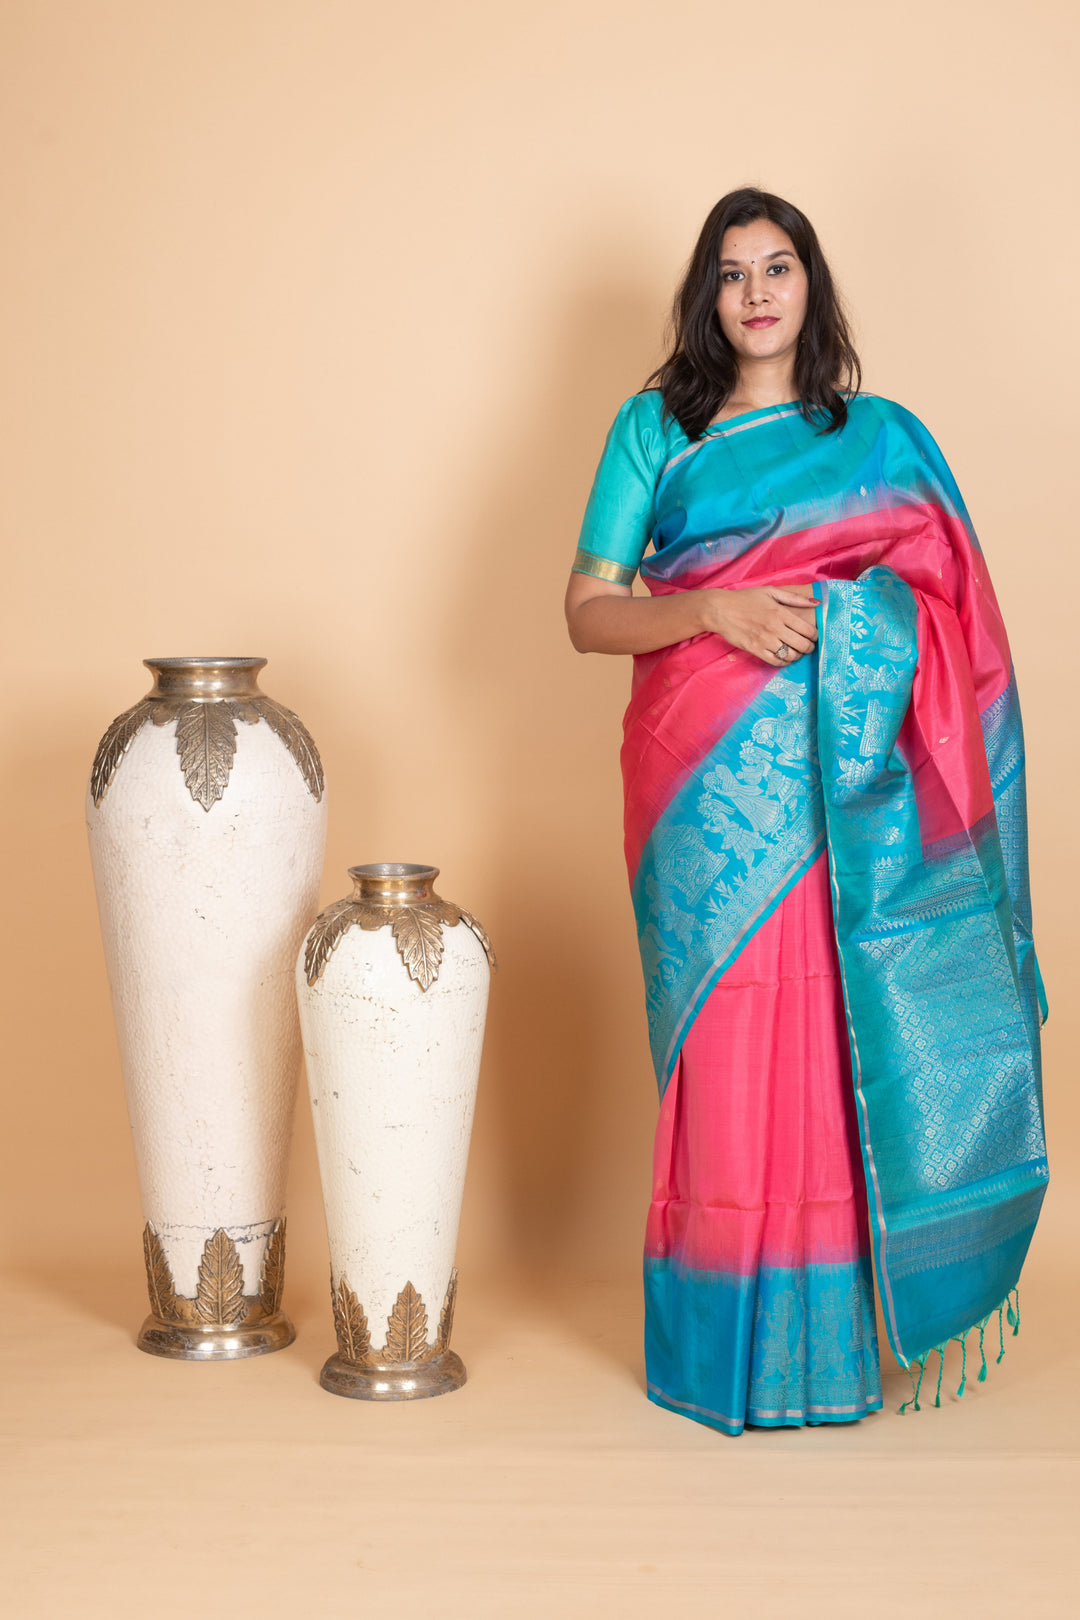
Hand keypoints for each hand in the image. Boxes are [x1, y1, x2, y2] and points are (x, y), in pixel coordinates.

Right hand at [698, 584, 819, 666]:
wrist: (721, 609)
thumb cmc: (746, 598)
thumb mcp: (771, 592)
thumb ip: (795, 597)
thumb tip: (817, 602)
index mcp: (780, 612)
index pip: (807, 630)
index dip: (815, 636)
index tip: (813, 636)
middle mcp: (774, 627)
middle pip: (802, 645)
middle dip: (809, 647)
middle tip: (807, 646)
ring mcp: (764, 640)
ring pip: (790, 655)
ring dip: (797, 655)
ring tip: (795, 651)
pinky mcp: (755, 649)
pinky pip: (775, 661)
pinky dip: (783, 662)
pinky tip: (784, 656)